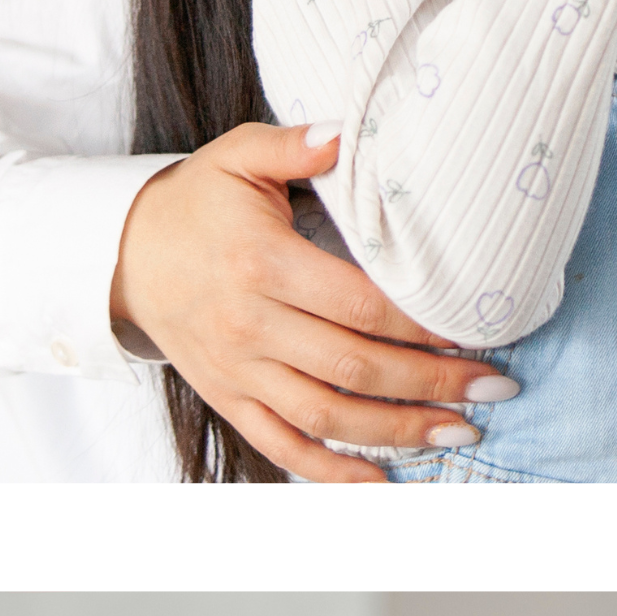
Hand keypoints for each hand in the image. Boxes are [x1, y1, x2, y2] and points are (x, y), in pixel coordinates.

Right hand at [112, 122, 513, 477]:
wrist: (121, 253)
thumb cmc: (193, 203)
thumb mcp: (237, 157)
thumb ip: (295, 144)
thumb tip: (347, 133)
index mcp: (261, 265)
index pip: (359, 305)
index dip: (421, 325)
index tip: (476, 331)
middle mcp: (250, 327)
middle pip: (355, 366)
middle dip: (431, 382)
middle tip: (495, 387)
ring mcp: (239, 371)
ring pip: (328, 415)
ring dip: (399, 431)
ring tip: (460, 431)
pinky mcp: (228, 398)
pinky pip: (282, 445)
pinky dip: (331, 472)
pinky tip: (381, 482)